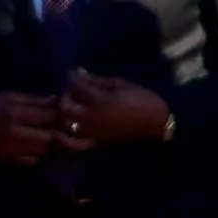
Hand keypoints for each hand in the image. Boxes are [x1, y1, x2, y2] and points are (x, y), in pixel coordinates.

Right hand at [0, 92, 65, 165]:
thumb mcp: (10, 97)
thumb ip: (33, 100)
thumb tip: (55, 101)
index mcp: (16, 114)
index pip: (47, 117)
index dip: (59, 115)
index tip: (63, 113)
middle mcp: (16, 133)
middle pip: (48, 137)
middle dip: (55, 131)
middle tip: (56, 126)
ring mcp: (12, 148)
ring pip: (42, 150)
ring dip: (47, 143)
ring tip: (44, 135)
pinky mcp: (9, 158)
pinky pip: (32, 160)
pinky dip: (36, 153)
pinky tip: (32, 145)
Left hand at [58, 71, 172, 148]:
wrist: (156, 122)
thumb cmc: (141, 99)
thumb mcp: (120, 84)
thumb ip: (96, 80)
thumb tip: (79, 72)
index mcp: (99, 99)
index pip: (75, 85)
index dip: (72, 77)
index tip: (73, 73)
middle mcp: (90, 116)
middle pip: (64, 105)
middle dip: (66, 95)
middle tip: (73, 92)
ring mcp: (91, 131)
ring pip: (64, 123)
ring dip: (63, 114)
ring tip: (70, 108)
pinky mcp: (94, 143)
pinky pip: (73, 144)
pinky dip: (63, 139)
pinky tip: (62, 131)